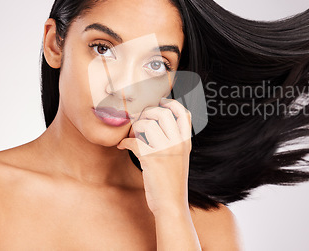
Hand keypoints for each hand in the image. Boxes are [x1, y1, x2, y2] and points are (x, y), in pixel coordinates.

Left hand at [117, 97, 192, 215]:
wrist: (172, 205)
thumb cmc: (172, 183)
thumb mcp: (180, 160)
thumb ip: (175, 143)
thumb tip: (159, 126)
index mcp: (186, 142)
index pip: (183, 113)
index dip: (171, 104)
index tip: (159, 103)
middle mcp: (178, 144)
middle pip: (162, 113)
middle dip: (147, 113)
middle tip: (139, 122)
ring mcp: (165, 151)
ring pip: (147, 124)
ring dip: (134, 128)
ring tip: (131, 136)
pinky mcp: (151, 160)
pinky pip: (134, 141)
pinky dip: (125, 142)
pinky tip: (122, 146)